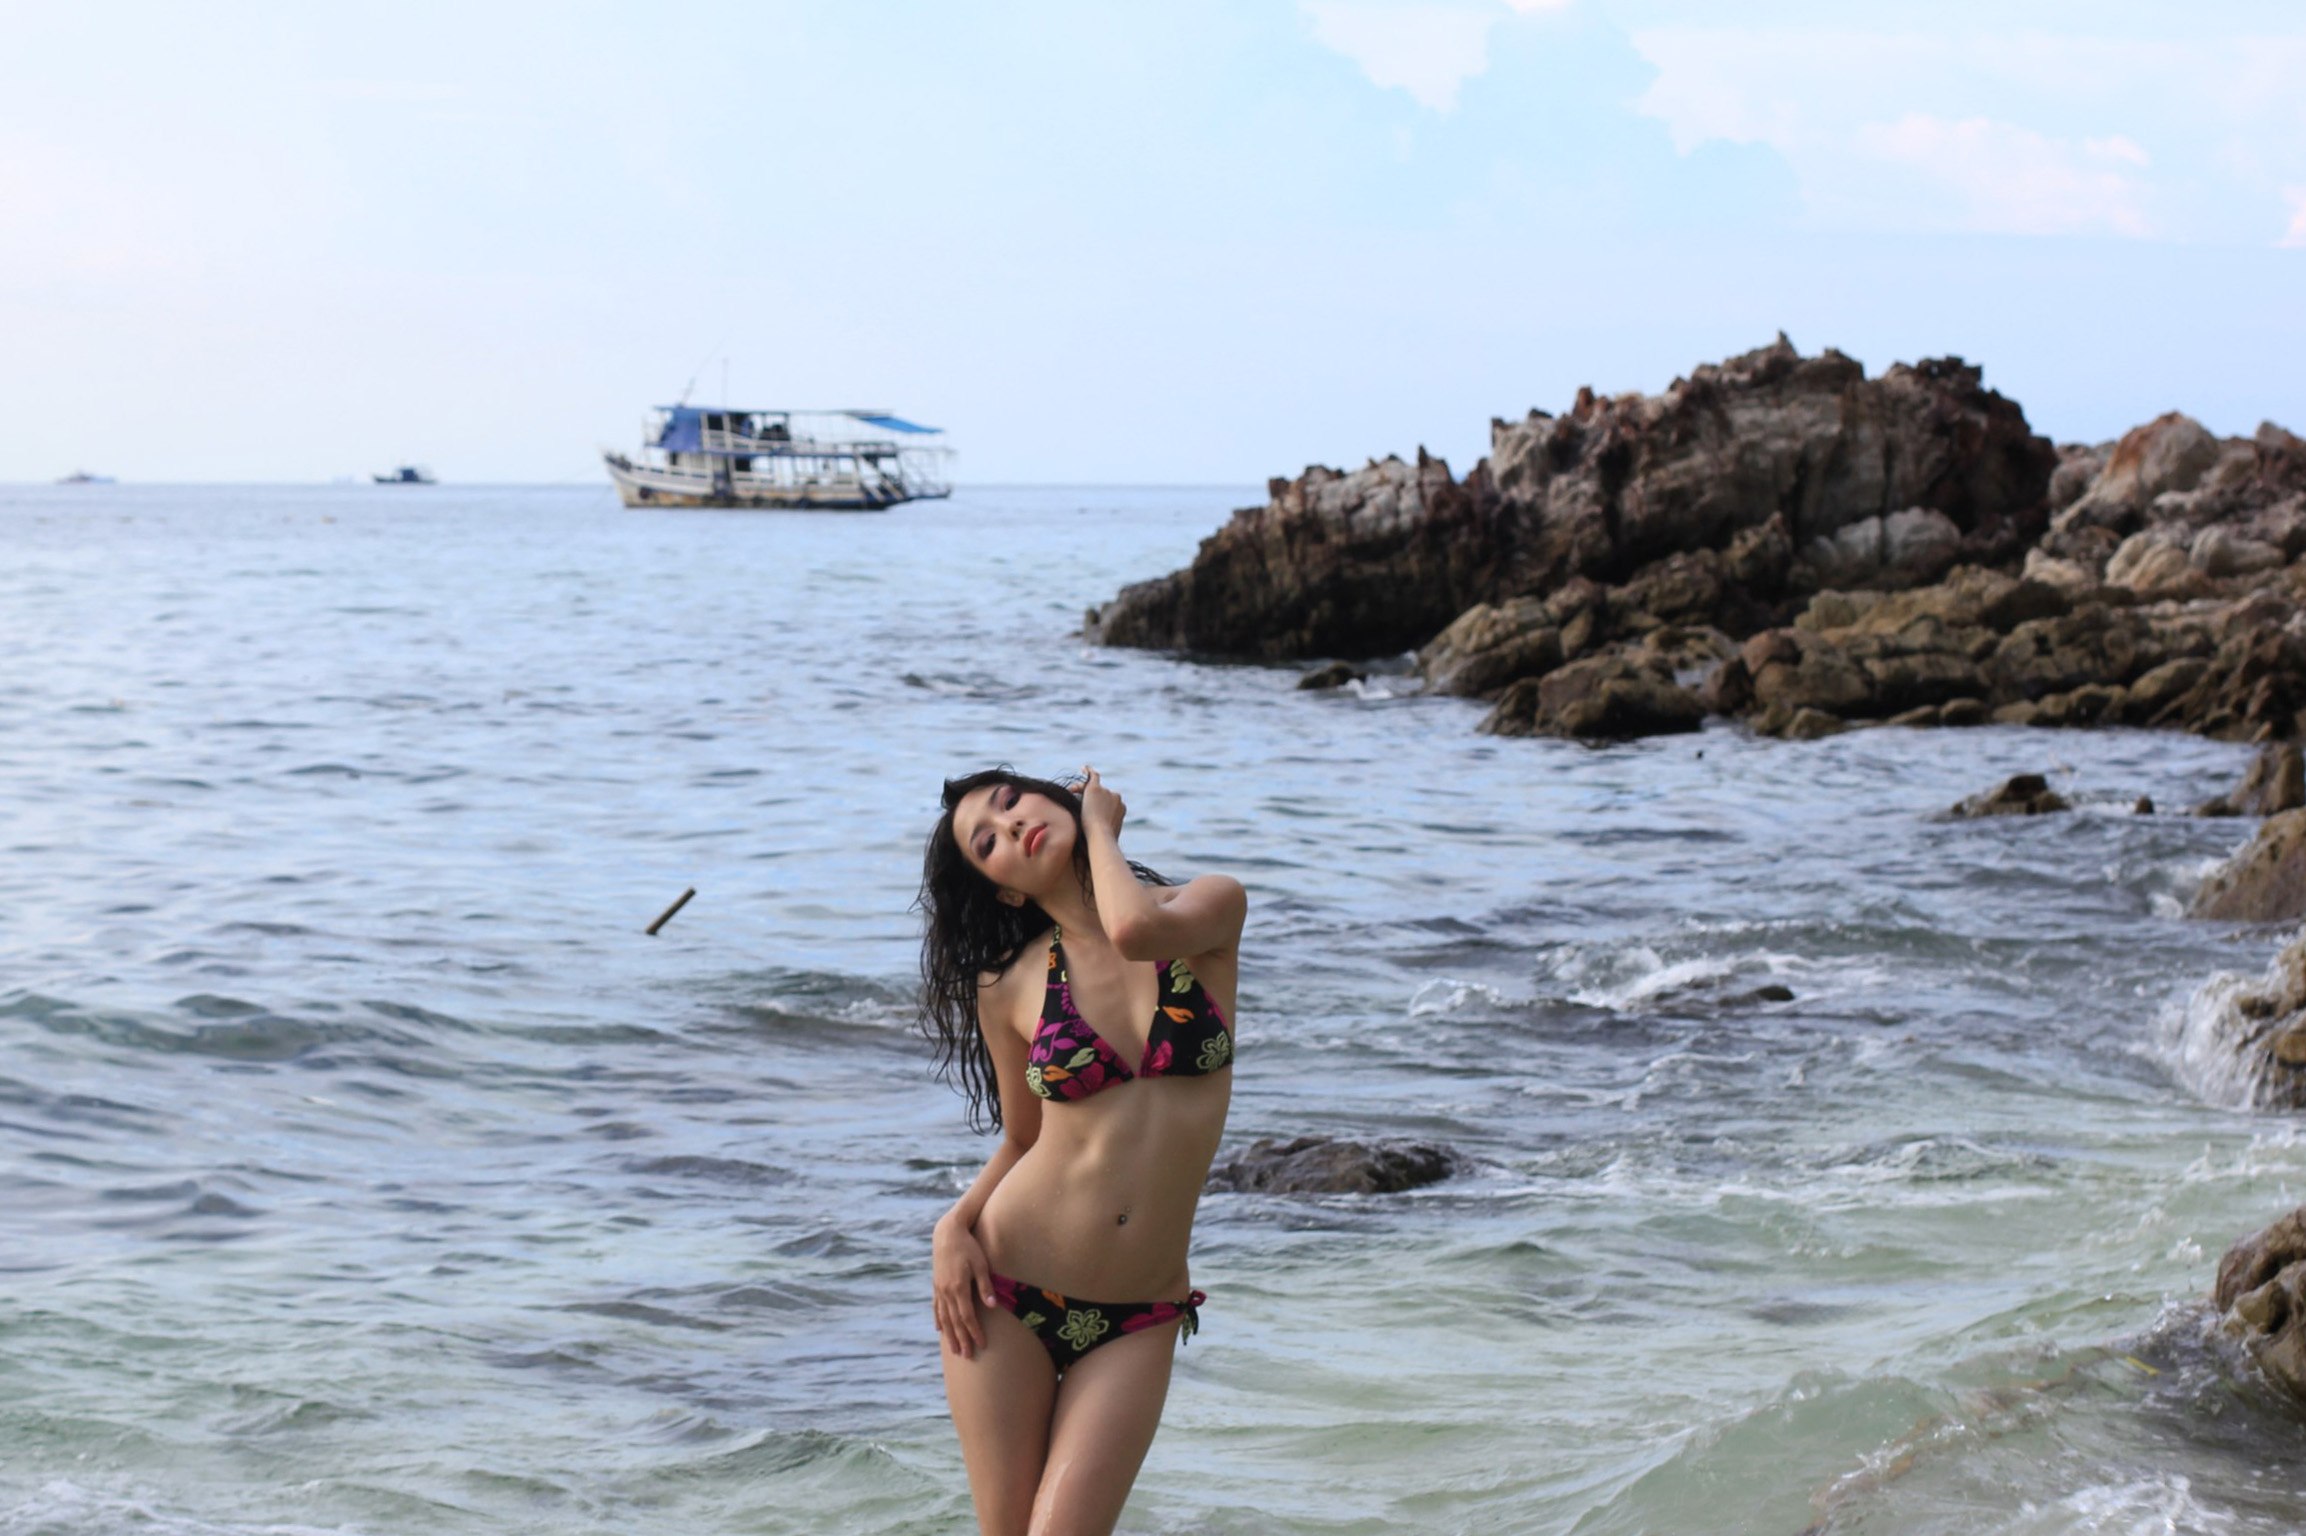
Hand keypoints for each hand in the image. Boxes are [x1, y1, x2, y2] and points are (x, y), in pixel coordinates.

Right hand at [932, 1211, 994, 1358]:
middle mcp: (947, 1291)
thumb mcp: (981, 1264)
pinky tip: (939, 1330)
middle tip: (968, 1356)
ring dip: (950, 1335)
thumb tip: (993, 1306)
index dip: (975, 1332)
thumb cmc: (969, 1247)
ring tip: (954, 1350)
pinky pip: (936, 1307)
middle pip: (955, 1322)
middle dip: (962, 1340)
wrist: (948, 1232)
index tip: (982, 1344)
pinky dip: (938, 1320)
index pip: (968, 1317)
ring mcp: (939, 1289)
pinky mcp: (936, 1284)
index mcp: (959, 1288)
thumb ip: (985, 1286)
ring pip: (944, 1318)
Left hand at [1079, 766, 1125, 840]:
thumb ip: (1104, 829)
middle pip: (1100, 794)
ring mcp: (1106, 791)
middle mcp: (1116, 797)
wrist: (1100, 835)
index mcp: (1121, 808)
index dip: (1096, 806)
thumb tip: (1101, 838)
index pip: (1107, 803)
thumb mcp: (1106, 836)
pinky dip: (1088, 772)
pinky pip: (1092, 776)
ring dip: (1081, 791)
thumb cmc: (1103, 840)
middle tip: (1076, 804)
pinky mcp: (1095, 788)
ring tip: (1071, 795)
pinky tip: (1083, 768)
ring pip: (1092, 787)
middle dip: (1088, 798)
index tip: (1089, 814)